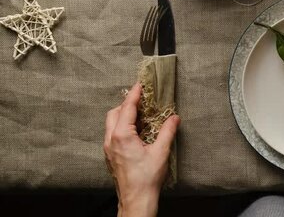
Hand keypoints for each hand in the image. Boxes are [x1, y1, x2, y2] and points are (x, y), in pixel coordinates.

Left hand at [104, 83, 179, 216]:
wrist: (136, 199)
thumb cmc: (146, 178)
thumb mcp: (161, 152)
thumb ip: (167, 131)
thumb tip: (174, 118)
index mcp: (122, 136)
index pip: (127, 108)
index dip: (134, 94)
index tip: (140, 84)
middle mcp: (111, 140)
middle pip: (114, 113)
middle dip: (127, 103)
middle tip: (142, 99)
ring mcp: (108, 148)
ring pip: (112, 123)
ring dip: (124, 115)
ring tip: (141, 114)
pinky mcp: (111, 155)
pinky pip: (113, 133)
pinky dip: (122, 125)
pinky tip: (136, 130)